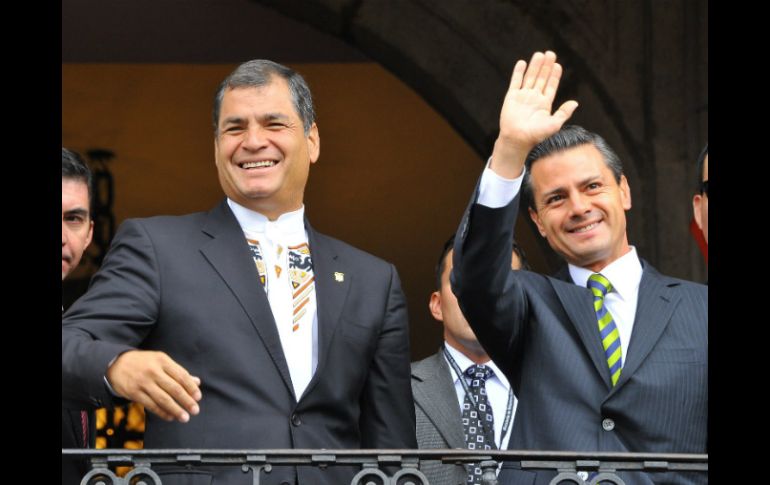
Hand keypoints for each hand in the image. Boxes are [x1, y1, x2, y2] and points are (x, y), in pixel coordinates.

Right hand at [106, 350, 201, 422]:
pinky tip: (170, 417)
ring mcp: (143, 382)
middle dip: (186, 401)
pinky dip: (162, 412)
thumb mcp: (161, 361)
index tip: (198, 397)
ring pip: (163, 399)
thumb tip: (197, 382)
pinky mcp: (134, 393)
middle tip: (195, 410)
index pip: (181, 375)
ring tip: (185, 417)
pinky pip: (151, 405)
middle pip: (174, 389)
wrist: (117, 364)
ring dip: (176, 410)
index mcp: (163, 360)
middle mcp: (153, 371)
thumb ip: (178, 372)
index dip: (191, 388)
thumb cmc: (144, 363)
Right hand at [490, 50, 578, 177]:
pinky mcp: (512, 97)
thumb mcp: (554, 124)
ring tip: (539, 54)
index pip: (551, 86)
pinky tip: (522, 62)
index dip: (554, 75)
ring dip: (535, 66)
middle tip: (550, 53)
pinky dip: (518, 72)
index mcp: (545, 104)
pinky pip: (516, 81)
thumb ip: (564, 113)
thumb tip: (575, 102)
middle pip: (541, 78)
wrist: (517, 139)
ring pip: (530, 77)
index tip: (558, 65)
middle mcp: (534, 98)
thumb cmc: (535, 135)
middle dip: (546, 66)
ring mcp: (523, 96)